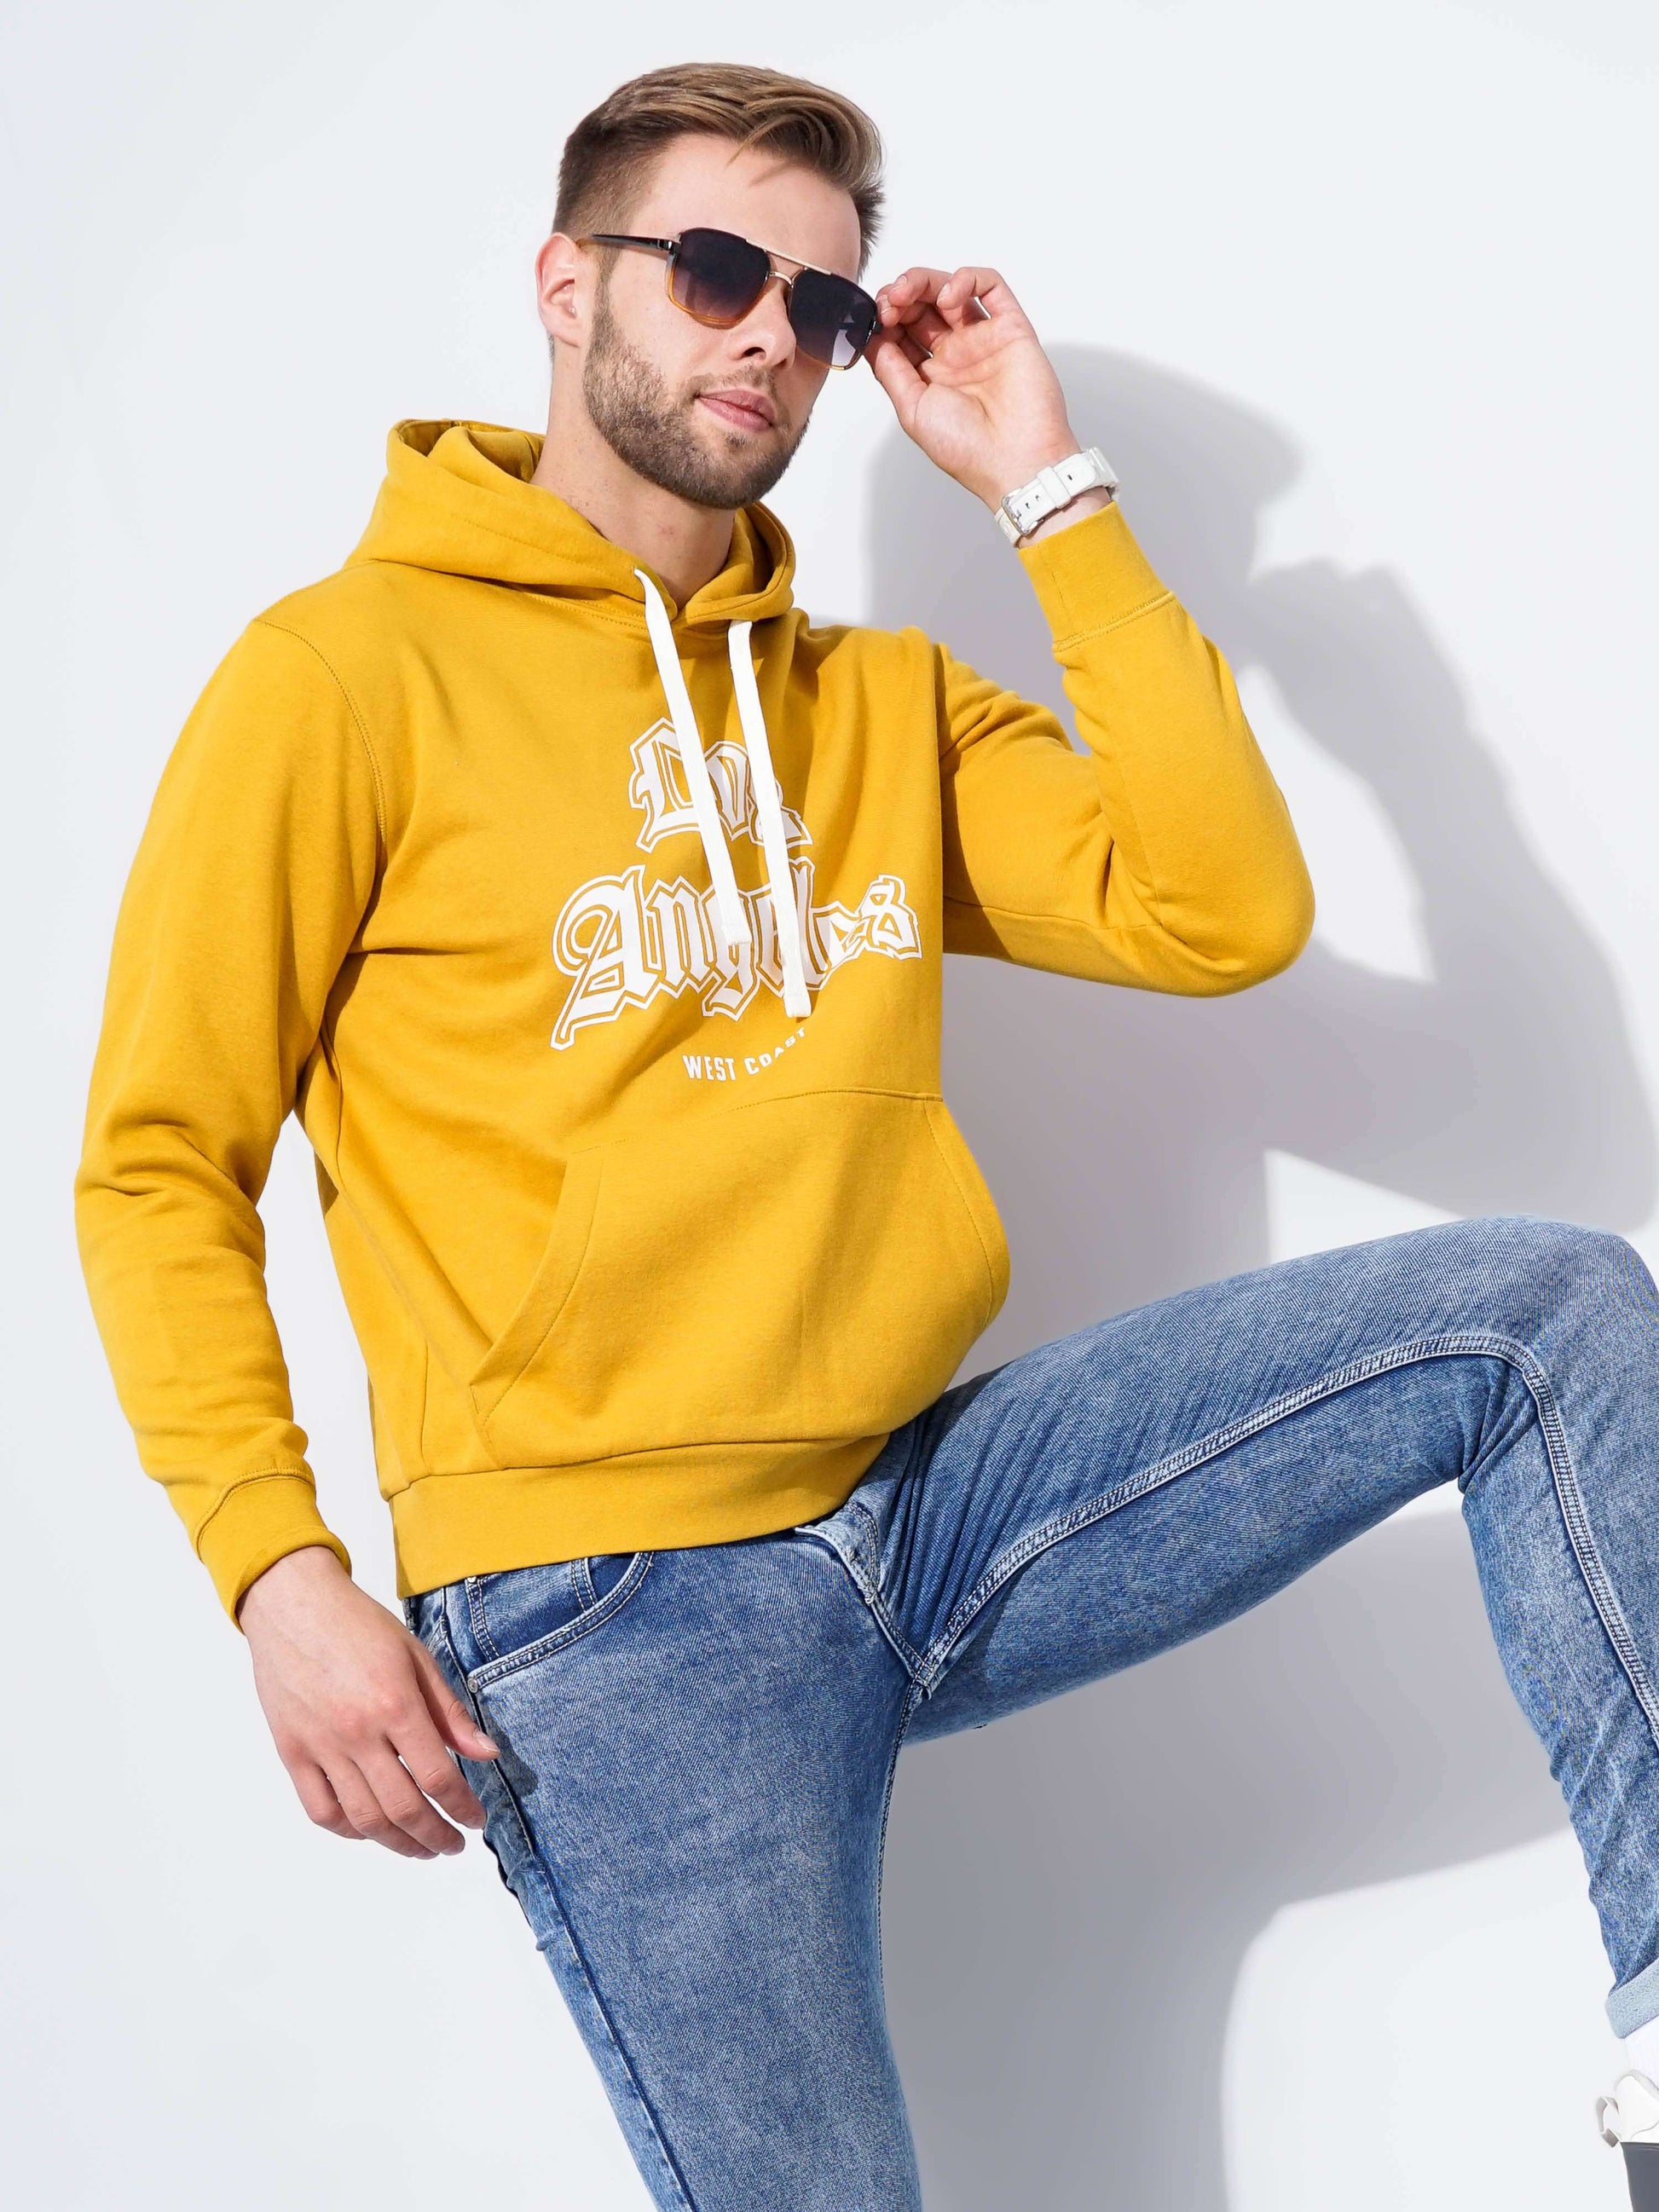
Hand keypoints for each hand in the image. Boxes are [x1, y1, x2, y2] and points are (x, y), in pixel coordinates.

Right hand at [237, 1544, 499, 1858]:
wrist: (293, 1604)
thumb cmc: (358, 1624)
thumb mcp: (416, 1656)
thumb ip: (449, 1711)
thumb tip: (486, 1754)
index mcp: (395, 1704)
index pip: (438, 1776)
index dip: (462, 1807)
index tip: (476, 1821)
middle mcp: (357, 1732)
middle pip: (402, 1807)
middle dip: (435, 1836)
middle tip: (453, 1845)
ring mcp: (320, 1746)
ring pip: (363, 1818)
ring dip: (397, 1843)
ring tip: (420, 1847)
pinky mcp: (292, 1752)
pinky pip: (320, 1809)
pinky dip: (348, 1830)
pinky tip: (370, 1830)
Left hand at [865, 264, 1092, 517]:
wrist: (1014, 459)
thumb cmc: (967, 448)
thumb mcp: (912, 411)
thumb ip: (891, 371)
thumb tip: (873, 339)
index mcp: (931, 376)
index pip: (902, 332)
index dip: (885, 319)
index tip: (874, 319)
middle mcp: (956, 354)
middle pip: (922, 306)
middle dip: (900, 295)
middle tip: (889, 303)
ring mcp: (983, 339)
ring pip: (951, 289)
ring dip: (923, 281)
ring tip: (908, 293)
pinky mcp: (1011, 328)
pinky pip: (991, 286)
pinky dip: (967, 278)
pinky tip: (949, 296)